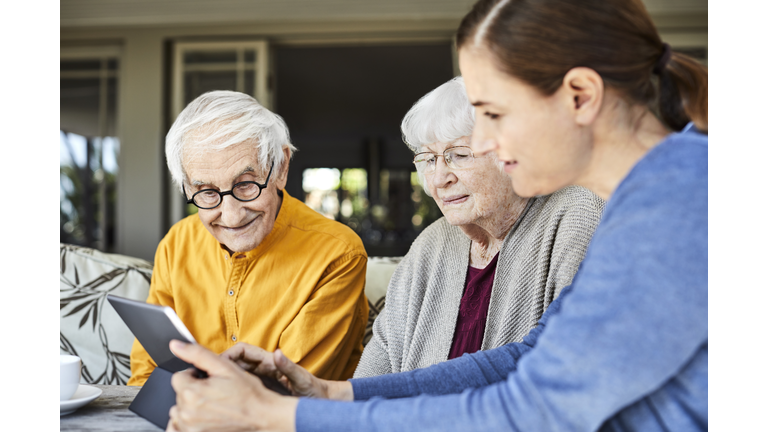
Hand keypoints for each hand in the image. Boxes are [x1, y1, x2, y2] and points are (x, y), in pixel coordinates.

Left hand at [166, 340, 297, 431]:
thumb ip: (197, 354)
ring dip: (190, 406)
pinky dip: (187, 421)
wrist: (261, 415)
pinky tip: (203, 417)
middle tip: (214, 392)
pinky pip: (177, 427)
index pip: (178, 377)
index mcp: (192, 393)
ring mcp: (190, 428)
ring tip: (211, 405)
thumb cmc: (247, 393)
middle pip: (179, 394)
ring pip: (179, 410)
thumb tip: (176, 345)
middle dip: (193, 390)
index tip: (208, 380)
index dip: (194, 375)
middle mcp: (187, 413)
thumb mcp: (225, 367)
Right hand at [221, 343, 353, 400]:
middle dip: (220, 365)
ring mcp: (262, 378)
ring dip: (223, 376)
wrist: (320, 401)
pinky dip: (230, 387)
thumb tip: (277, 354)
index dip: (229, 353)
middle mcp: (264, 368)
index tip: (217, 363)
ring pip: (236, 374)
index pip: (244, 351)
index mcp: (271, 362)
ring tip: (209, 385)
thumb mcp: (302, 380)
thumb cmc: (313, 390)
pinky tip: (221, 396)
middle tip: (205, 375)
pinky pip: (241, 385)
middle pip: (236, 362)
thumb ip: (289, 367)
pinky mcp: (261, 389)